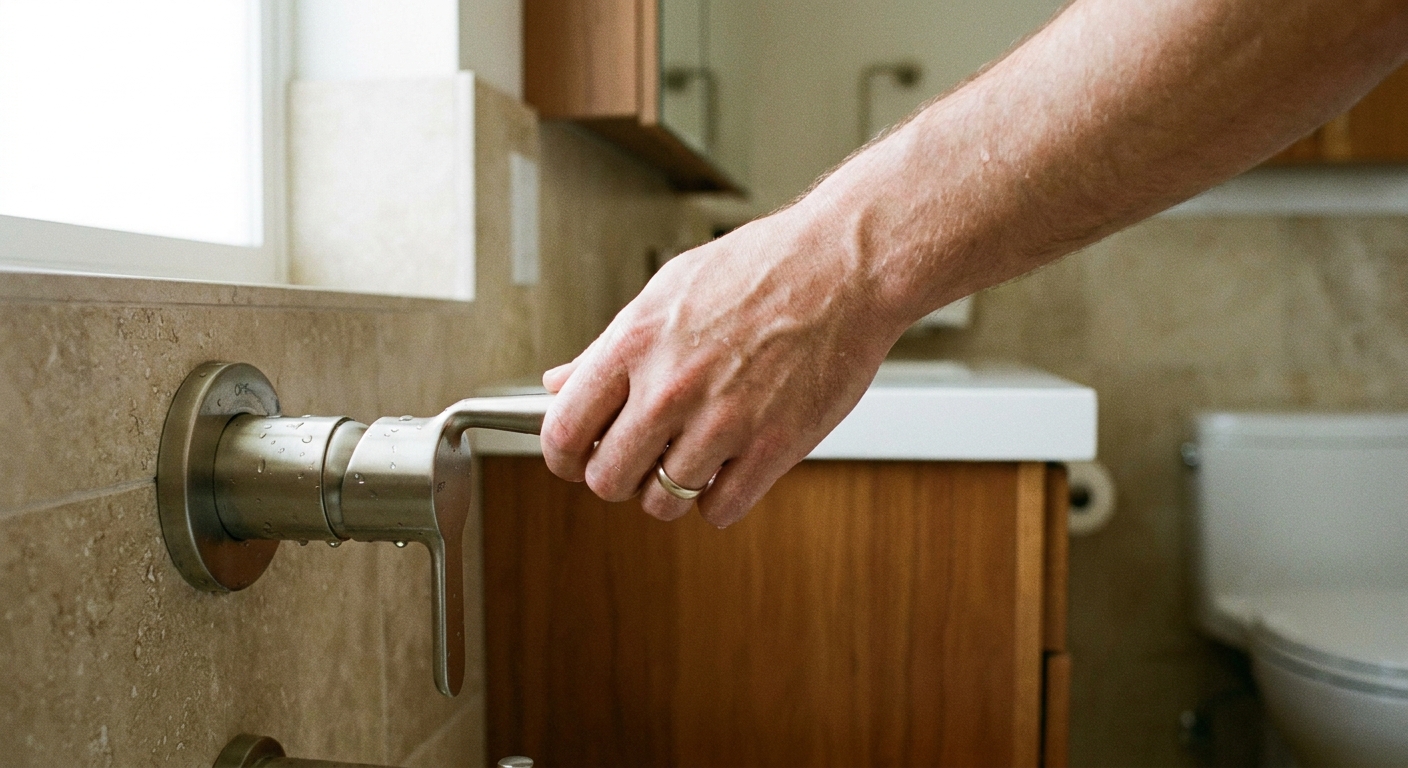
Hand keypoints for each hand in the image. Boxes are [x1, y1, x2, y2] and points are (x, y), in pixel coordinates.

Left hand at [539, 201, 910, 526]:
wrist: (845, 265)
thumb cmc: (760, 268)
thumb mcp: (667, 291)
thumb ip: (608, 347)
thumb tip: (559, 383)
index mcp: (634, 344)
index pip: (564, 431)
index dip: (564, 457)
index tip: (577, 459)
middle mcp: (670, 387)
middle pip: (608, 480)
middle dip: (618, 479)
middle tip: (640, 461)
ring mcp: (723, 422)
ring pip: (663, 503)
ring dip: (672, 492)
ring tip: (692, 460)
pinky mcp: (774, 447)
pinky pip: (720, 511)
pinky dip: (720, 499)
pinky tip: (731, 468)